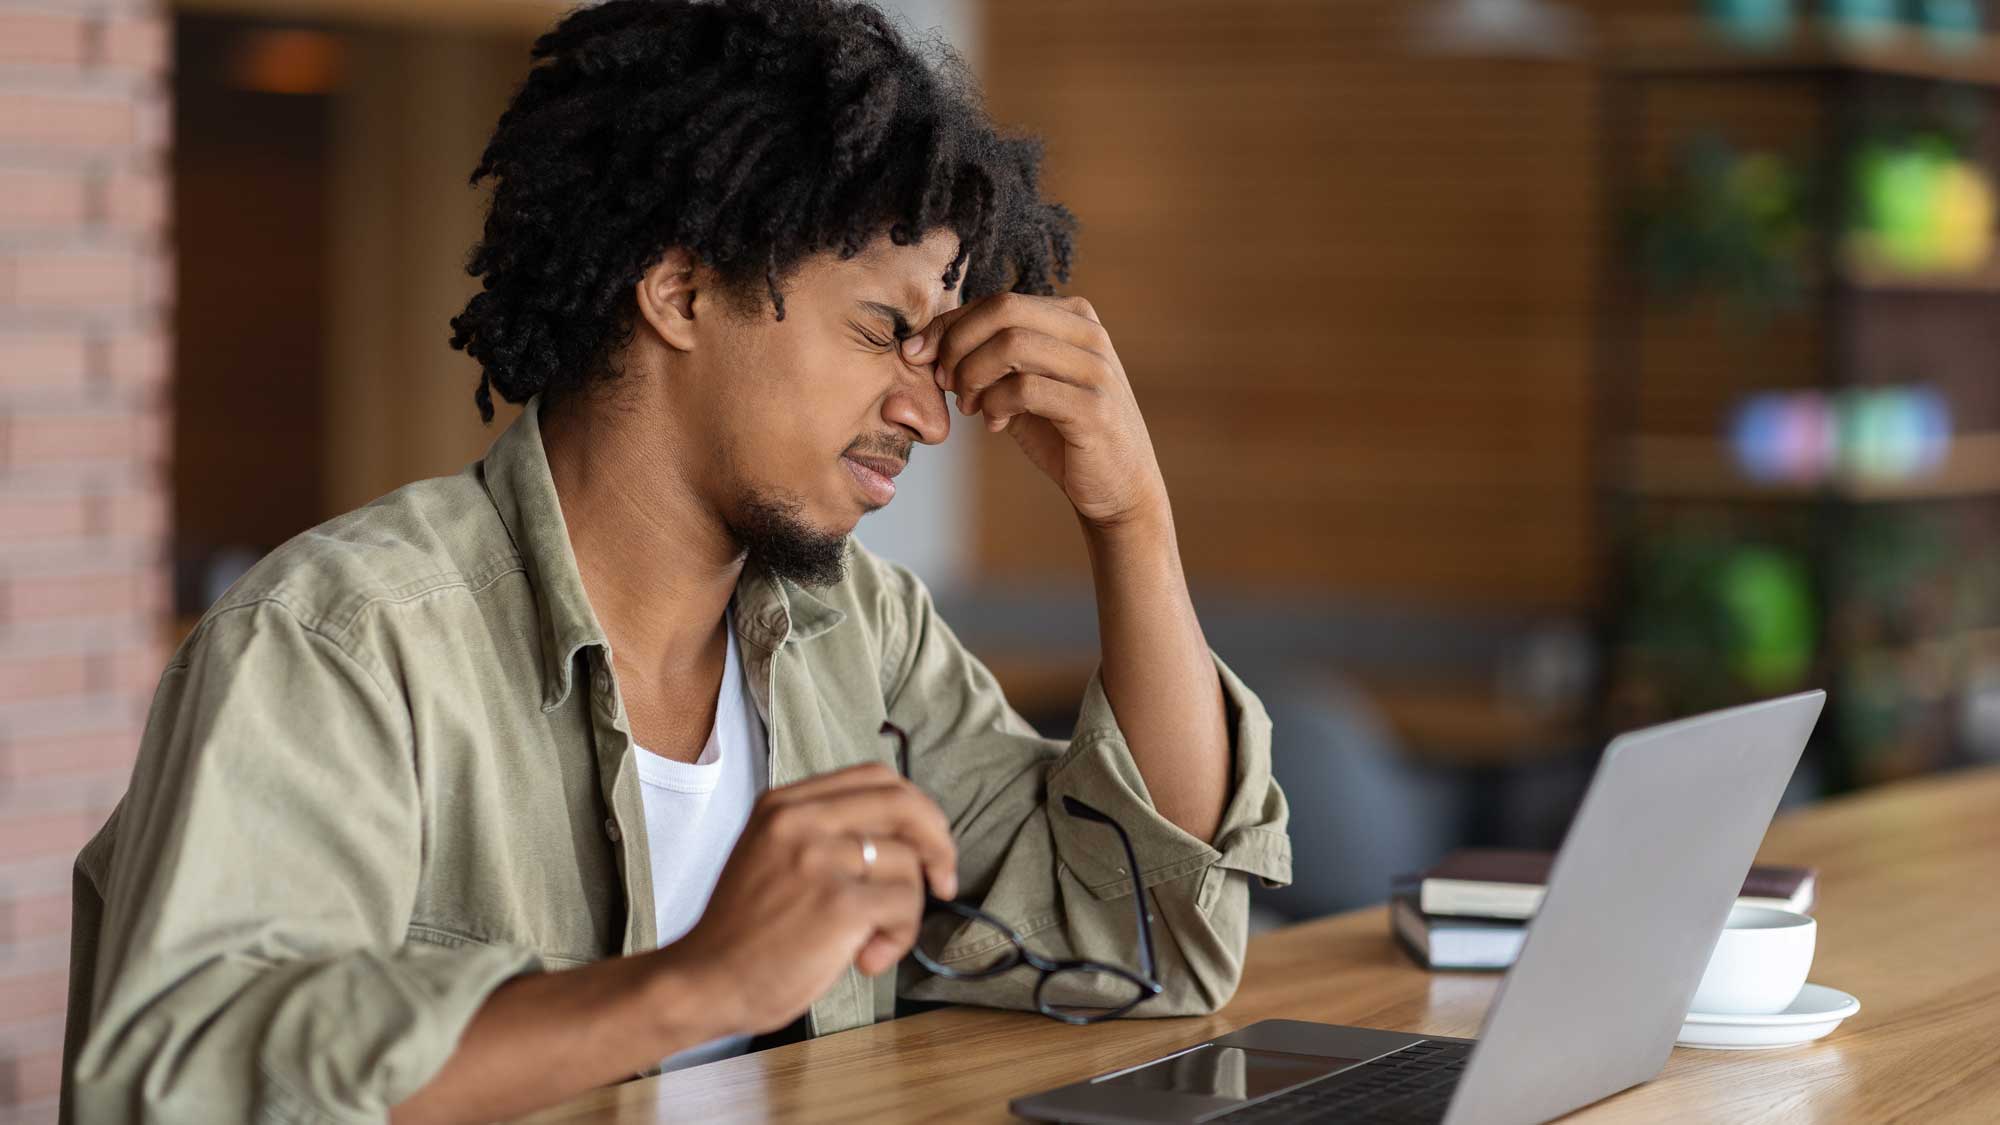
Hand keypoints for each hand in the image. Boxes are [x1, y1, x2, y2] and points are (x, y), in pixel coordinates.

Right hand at [660, 763, 957, 1035]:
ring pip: (909, 864)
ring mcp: (818, 858)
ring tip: (870, 942)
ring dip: (907, 912)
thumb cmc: (748, 931)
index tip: (926, 845)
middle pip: (905, 803)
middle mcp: (799, 819)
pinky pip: (905, 906)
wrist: (703, 983)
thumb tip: (909, 836)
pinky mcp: (838, 903)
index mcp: (784, 802)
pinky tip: (866, 959)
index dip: (916, 808)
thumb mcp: (773, 854)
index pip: (876, 777)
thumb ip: (826, 832)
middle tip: (943, 882)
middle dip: (939, 843)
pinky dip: (899, 938)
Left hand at [902, 292, 1167, 528]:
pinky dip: (996, 405)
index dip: (949, 324)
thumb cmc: (1064, 433)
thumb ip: (988, 358)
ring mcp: (1095, 369)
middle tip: (945, 383)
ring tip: (970, 406)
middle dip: (957, 345)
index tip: (919, 355)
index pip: (998, 301)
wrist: (1119, 487)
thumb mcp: (1023, 386)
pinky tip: (995, 425)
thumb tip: (924, 344)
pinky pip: (1025, 389)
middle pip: (1002, 311)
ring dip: (973, 376)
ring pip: (1011, 345)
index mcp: (1073, 317)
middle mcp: (1089, 334)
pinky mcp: (1093, 409)